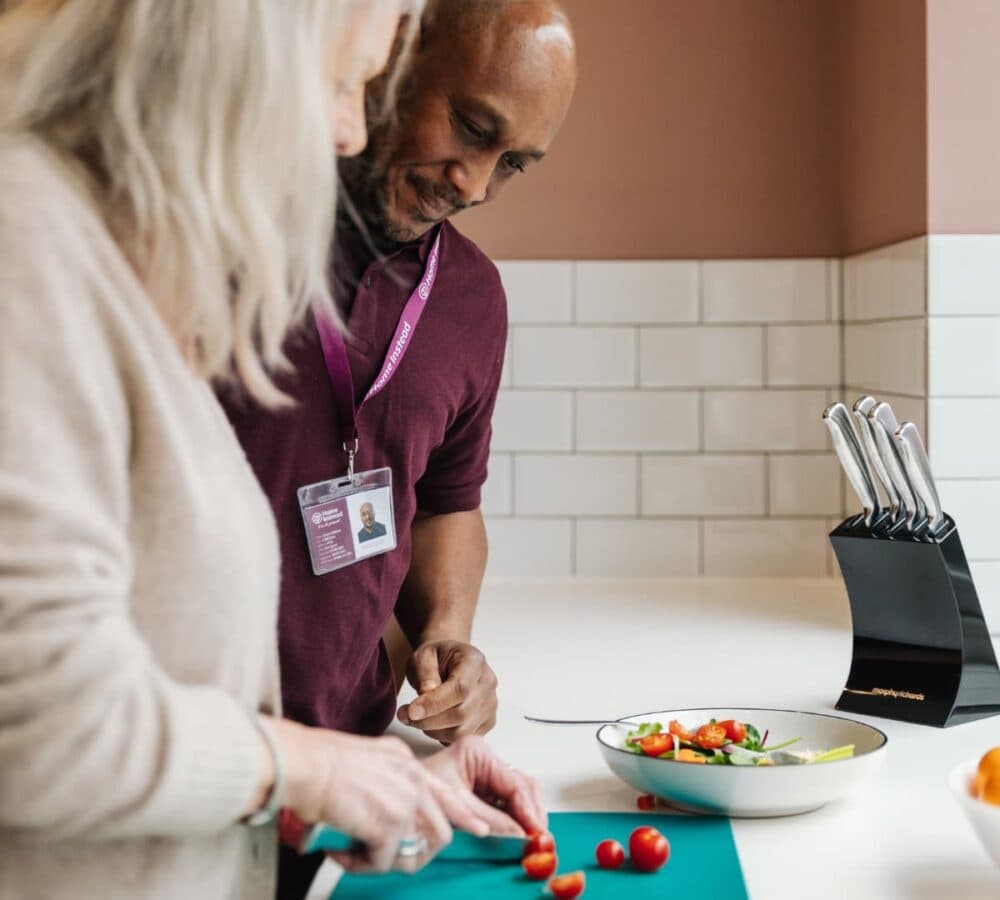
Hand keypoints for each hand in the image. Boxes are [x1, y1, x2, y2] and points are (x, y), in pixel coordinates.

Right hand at [268, 720, 450, 873]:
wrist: (303, 762)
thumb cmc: (318, 760)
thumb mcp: (364, 760)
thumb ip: (383, 781)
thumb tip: (380, 812)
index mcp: (404, 760)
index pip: (444, 792)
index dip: (461, 815)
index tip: (477, 829)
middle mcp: (411, 777)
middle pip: (440, 829)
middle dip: (417, 852)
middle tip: (384, 858)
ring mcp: (404, 801)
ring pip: (414, 851)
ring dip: (386, 861)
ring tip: (357, 856)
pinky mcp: (388, 825)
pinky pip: (381, 862)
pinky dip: (359, 865)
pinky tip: (338, 852)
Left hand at [397, 640, 497, 743]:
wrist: (449, 663)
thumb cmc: (436, 659)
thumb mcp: (423, 656)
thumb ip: (424, 672)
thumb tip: (426, 693)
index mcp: (474, 661)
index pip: (460, 688)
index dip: (434, 704)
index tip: (411, 711)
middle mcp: (488, 683)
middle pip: (461, 713)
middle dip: (428, 720)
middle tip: (405, 715)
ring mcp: (490, 704)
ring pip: (463, 731)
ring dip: (434, 730)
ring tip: (417, 718)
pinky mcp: (487, 721)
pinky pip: (464, 738)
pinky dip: (444, 736)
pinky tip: (432, 723)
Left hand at [422, 736, 547, 836]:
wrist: (397, 793)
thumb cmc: (418, 790)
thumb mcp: (456, 805)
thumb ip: (490, 819)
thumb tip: (520, 833)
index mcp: (478, 752)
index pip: (514, 782)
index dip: (528, 809)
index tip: (537, 831)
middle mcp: (485, 759)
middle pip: (521, 785)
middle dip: (531, 812)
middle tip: (539, 837)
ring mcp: (485, 772)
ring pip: (518, 794)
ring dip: (525, 816)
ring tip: (531, 837)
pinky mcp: (483, 786)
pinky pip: (506, 801)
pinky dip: (514, 817)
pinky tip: (518, 831)